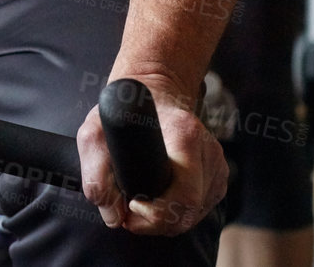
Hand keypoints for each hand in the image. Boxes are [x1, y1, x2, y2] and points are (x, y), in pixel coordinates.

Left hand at [77, 75, 225, 235]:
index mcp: (185, 134)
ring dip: (166, 219)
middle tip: (129, 214)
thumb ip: (95, 174)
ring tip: (140, 204)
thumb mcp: (95, 131)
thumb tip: (114, 216)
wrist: (155, 90)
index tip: (132, 205)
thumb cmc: (124, 110)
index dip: (157, 213)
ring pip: (195, 214)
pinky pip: (199, 208)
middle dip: (156, 222)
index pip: (184, 195)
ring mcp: (217, 165)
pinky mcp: (218, 175)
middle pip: (189, 210)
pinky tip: (159, 198)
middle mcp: (208, 151)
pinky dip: (178, 212)